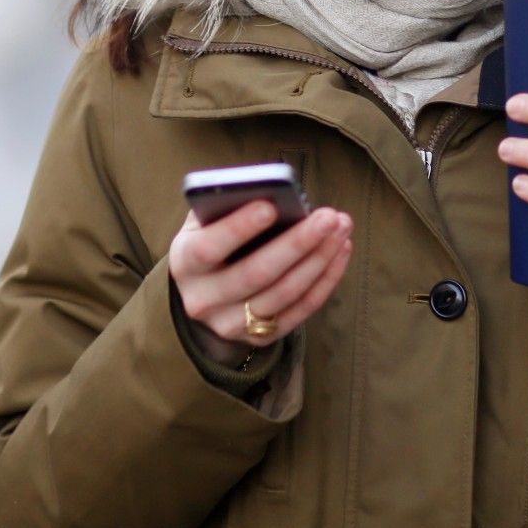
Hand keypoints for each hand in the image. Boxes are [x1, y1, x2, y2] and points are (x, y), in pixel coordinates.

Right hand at [169, 201, 352, 366]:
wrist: (205, 289)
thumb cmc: (214, 237)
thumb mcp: (208, 219)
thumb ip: (231, 204)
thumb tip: (273, 191)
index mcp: (185, 263)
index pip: (209, 248)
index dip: (239, 228)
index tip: (271, 206)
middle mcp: (203, 300)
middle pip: (256, 274)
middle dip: (297, 243)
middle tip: (328, 216)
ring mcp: (230, 324)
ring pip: (284, 294)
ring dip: (319, 259)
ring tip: (342, 228)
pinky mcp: (259, 337)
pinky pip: (301, 310)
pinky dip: (326, 279)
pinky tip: (341, 250)